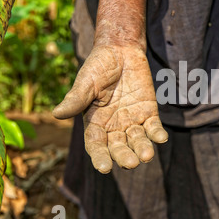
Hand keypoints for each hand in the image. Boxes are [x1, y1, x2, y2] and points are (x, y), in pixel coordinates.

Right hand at [52, 45, 167, 173]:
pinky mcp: (148, 112)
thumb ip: (77, 98)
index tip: (104, 167)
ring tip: (146, 156)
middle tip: (131, 163)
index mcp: (95, 123)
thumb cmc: (98, 67)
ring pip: (137, 140)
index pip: (96, 145)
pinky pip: (153, 127)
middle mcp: (114, 127)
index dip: (100, 156)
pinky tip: (161, 138)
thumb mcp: (86, 82)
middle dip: (124, 156)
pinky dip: (157, 134)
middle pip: (119, 147)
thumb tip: (57, 114)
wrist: (121, 51)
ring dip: (143, 149)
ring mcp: (132, 120)